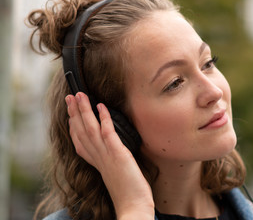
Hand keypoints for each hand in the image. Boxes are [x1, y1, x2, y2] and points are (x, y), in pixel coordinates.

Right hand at [65, 92, 153, 218]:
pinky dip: (104, 118)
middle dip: (74, 113)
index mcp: (95, 161)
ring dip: (84, 110)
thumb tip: (110, 147)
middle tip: (70, 97)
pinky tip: (101, 106)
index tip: (70, 112)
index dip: (73, 124)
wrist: (133, 206)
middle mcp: (97, 157)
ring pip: (90, 128)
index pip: (79, 140)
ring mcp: (106, 155)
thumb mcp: (114, 172)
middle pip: (81, 131)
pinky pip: (108, 132)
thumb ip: (108, 159)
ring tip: (79, 95)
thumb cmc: (127, 190)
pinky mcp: (117, 154)